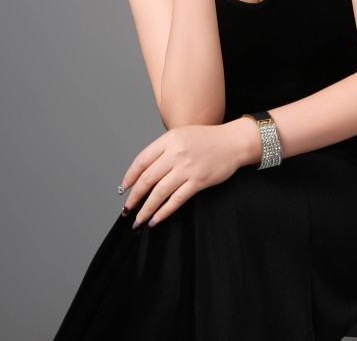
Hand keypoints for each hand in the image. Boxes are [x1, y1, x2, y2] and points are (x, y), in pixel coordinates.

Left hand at [118, 120, 257, 227]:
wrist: (233, 142)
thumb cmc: (207, 139)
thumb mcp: (181, 135)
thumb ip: (164, 150)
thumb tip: (144, 172)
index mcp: (169, 140)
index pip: (142, 160)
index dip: (130, 176)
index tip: (123, 188)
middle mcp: (176, 153)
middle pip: (147, 178)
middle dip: (134, 197)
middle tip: (127, 209)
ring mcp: (187, 168)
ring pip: (159, 192)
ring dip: (146, 208)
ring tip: (138, 219)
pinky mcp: (198, 181)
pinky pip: (176, 200)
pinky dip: (164, 212)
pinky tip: (156, 219)